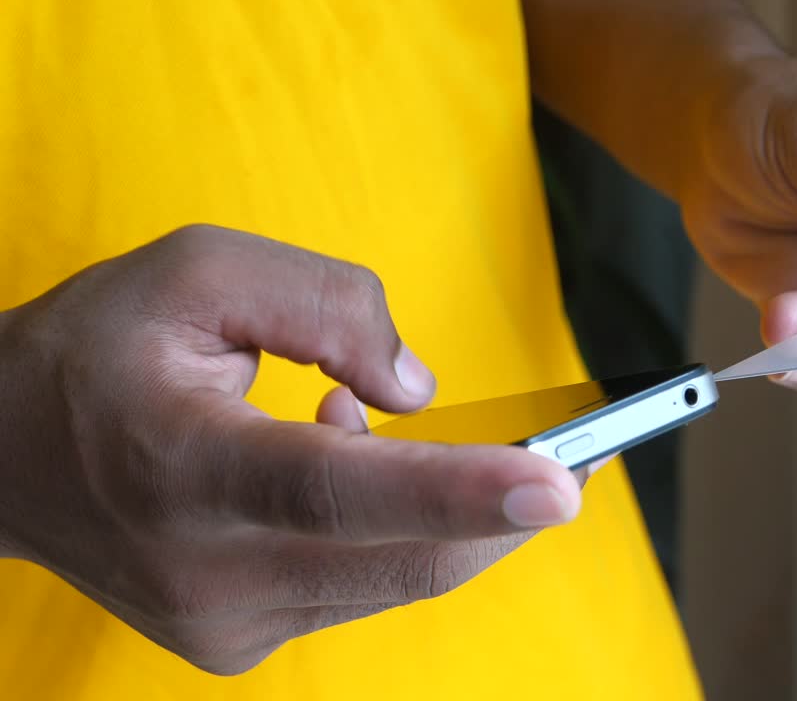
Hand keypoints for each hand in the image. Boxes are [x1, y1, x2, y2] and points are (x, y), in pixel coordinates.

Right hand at [0, 225, 581, 673]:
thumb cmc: (96, 351)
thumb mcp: (199, 272)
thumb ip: (325, 307)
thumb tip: (419, 389)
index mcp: (182, 468)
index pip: (335, 490)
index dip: (455, 488)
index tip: (559, 483)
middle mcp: (205, 571)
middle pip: (406, 558)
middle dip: (506, 510)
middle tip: (581, 455)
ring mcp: (224, 625)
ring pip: (398, 578)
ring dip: (443, 508)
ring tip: (377, 422)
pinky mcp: (240, 644)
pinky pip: (362, 586)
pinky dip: (390, 529)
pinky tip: (340, 464)